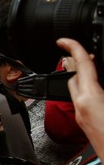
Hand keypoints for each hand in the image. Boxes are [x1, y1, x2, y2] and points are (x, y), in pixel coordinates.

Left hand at [57, 38, 103, 161]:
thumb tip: (101, 79)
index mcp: (91, 99)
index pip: (80, 65)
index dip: (73, 47)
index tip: (64, 39)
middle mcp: (81, 107)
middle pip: (73, 76)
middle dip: (77, 61)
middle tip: (83, 50)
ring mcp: (82, 117)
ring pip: (76, 89)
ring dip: (82, 76)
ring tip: (92, 66)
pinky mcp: (86, 125)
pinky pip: (83, 100)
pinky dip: (88, 89)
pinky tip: (99, 90)